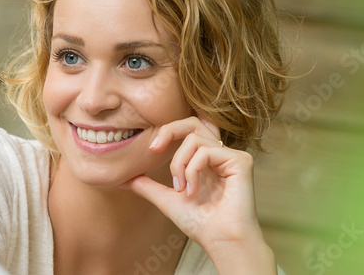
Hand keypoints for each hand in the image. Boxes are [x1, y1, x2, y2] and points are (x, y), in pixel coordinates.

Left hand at [125, 117, 275, 273]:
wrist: (221, 241)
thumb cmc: (200, 224)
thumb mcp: (167, 200)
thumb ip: (148, 186)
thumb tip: (122, 179)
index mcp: (206, 160)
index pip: (188, 130)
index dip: (169, 131)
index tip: (151, 149)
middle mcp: (220, 155)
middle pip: (193, 122)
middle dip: (169, 130)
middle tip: (154, 148)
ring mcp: (232, 156)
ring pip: (195, 138)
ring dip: (180, 164)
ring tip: (182, 190)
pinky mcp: (241, 161)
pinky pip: (207, 151)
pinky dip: (193, 170)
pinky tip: (194, 191)